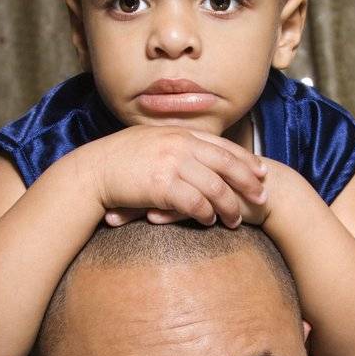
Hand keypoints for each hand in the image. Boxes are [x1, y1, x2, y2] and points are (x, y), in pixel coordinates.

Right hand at [79, 125, 266, 228]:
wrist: (92, 171)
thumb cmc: (118, 160)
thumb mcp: (151, 141)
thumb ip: (175, 144)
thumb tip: (194, 152)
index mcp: (179, 133)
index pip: (222, 146)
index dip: (245, 160)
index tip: (261, 173)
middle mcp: (180, 145)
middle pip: (226, 164)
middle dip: (248, 183)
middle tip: (262, 199)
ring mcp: (172, 164)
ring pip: (215, 186)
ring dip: (228, 206)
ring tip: (235, 220)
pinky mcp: (162, 186)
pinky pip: (195, 203)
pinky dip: (206, 214)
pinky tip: (209, 222)